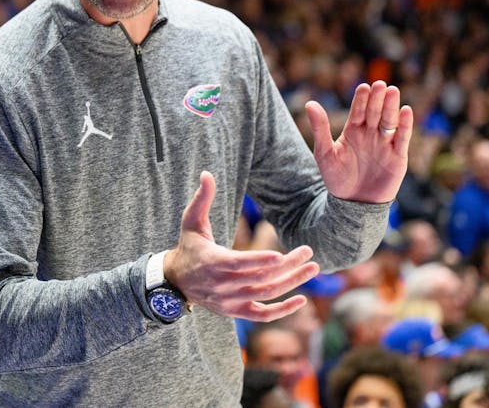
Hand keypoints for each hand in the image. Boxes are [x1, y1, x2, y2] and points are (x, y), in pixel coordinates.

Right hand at [164, 171, 318, 321]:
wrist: (176, 282)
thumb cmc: (189, 246)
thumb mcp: (191, 221)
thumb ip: (201, 199)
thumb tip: (206, 173)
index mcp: (212, 262)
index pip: (238, 264)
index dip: (259, 262)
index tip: (280, 256)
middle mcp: (222, 285)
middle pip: (259, 278)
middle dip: (287, 266)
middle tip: (308, 252)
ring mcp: (230, 301)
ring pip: (265, 295)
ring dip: (292, 284)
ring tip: (313, 268)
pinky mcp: (236, 311)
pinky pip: (262, 315)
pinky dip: (282, 312)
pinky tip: (301, 300)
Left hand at [304, 80, 412, 203]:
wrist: (352, 205)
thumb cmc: (336, 178)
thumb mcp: (325, 152)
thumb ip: (320, 128)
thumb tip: (309, 104)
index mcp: (353, 131)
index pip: (359, 110)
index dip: (361, 99)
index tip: (363, 87)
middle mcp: (371, 134)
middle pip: (376, 112)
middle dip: (378, 99)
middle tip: (380, 84)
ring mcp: (385, 143)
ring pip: (390, 121)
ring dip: (392, 106)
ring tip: (392, 91)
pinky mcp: (398, 156)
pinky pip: (402, 138)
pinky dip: (405, 124)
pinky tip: (406, 110)